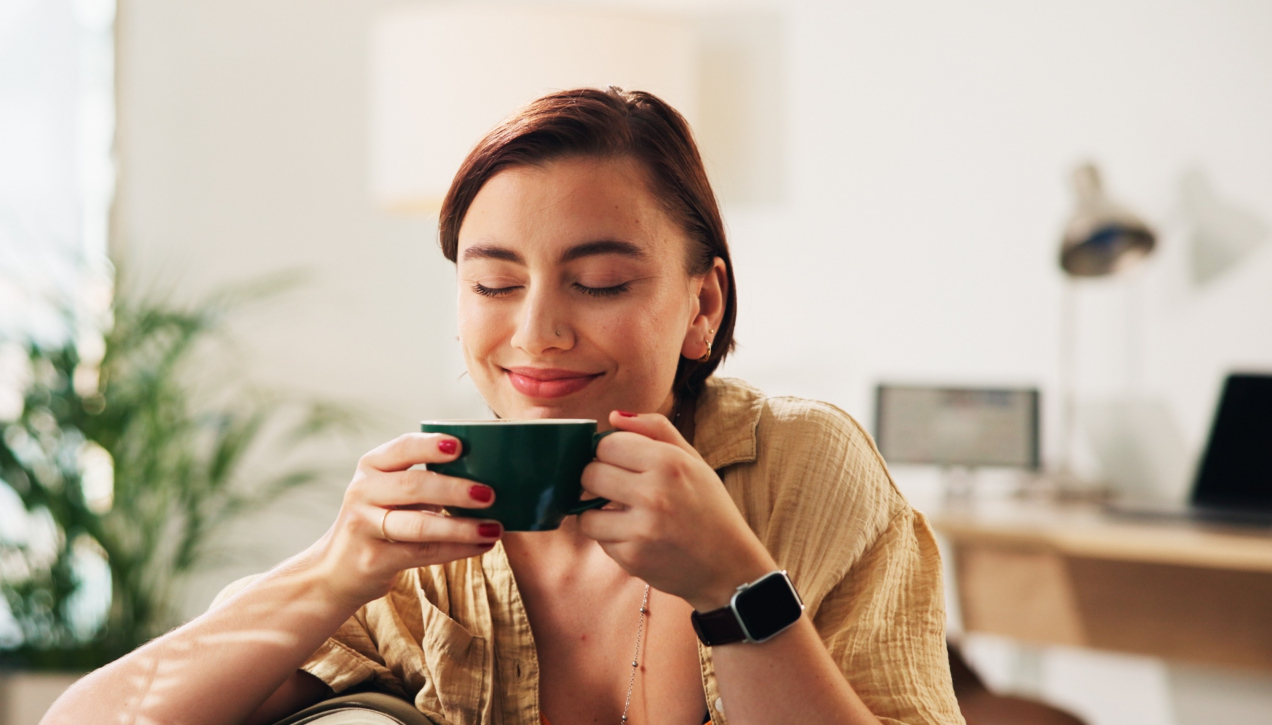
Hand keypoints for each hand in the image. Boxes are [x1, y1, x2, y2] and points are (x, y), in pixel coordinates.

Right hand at [305, 433, 502, 610]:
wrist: (335, 571)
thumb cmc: (379, 522)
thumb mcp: (390, 492)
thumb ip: (424, 480)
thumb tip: (489, 473)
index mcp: (372, 466)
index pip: (402, 448)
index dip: (430, 446)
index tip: (460, 445)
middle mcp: (363, 491)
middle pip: (413, 486)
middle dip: (455, 489)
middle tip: (490, 494)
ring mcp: (364, 526)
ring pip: (419, 525)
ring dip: (462, 526)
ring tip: (494, 528)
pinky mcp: (373, 560)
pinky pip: (422, 553)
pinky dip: (457, 550)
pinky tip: (481, 546)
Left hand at [578, 412, 776, 610]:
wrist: (729, 566)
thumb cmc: (709, 508)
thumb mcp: (693, 461)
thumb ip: (656, 431)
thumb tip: (613, 417)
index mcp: (670, 462)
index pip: (607, 444)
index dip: (609, 452)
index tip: (619, 462)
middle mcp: (654, 493)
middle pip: (590, 474)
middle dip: (598, 479)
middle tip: (616, 488)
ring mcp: (641, 529)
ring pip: (586, 512)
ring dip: (598, 513)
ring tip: (622, 514)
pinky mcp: (632, 558)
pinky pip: (600, 540)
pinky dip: (612, 537)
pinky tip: (636, 536)